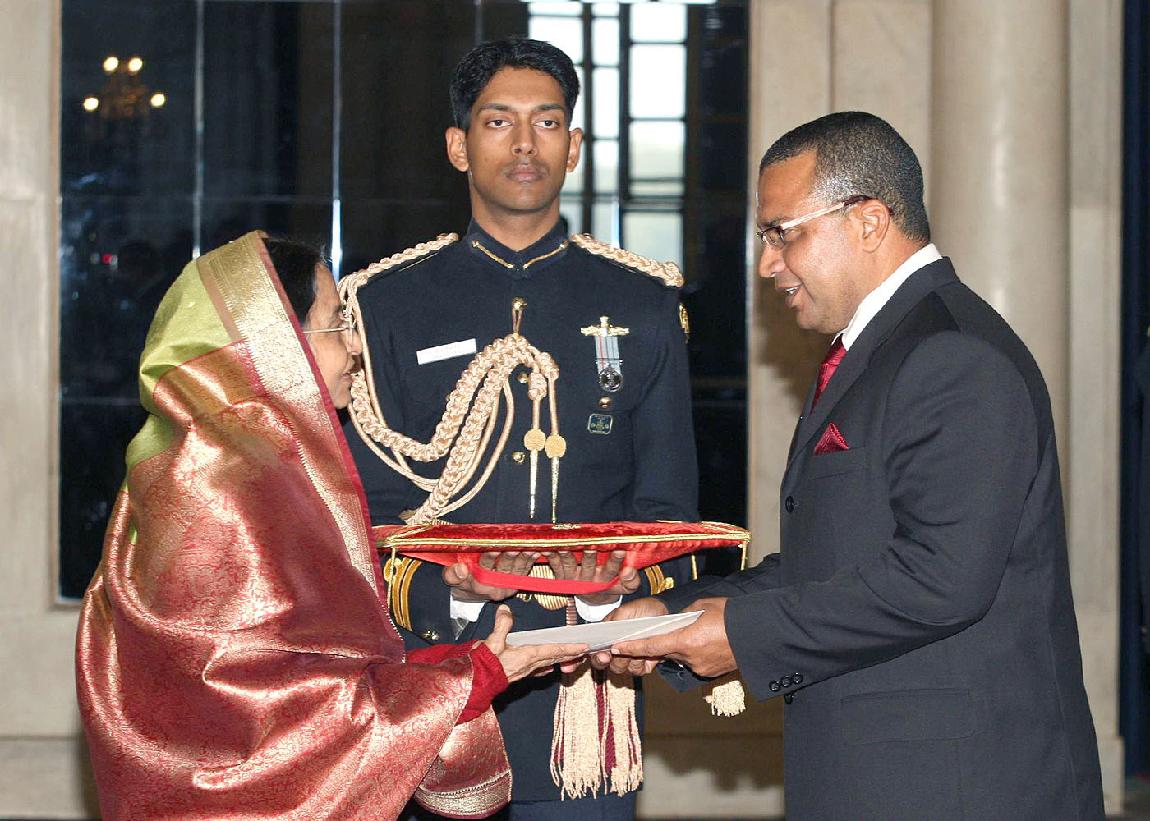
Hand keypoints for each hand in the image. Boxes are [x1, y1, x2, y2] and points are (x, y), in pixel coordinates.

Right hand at [443, 551, 538, 602]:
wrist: (472, 593)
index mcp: (479, 585)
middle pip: (504, 569)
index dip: (489, 558)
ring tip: (529, 546)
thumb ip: (452, 574)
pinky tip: (535, 551)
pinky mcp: (517, 584)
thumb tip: (460, 568)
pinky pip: (525, 572)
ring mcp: (508, 586)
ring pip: (517, 570)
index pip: (485, 568)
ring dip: (524, 557)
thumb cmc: (462, 580)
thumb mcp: (451, 578)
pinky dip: (531, 561)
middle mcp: (496, 588)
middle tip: (514, 545)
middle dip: (509, 556)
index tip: (494, 547)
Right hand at [484, 605, 587, 682]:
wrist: (475, 684)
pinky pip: (537, 670)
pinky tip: (547, 668)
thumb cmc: (485, 665)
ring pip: (548, 664)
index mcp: (527, 656)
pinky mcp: (518, 674)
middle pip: (555, 658)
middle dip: (570, 654)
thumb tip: (505, 609)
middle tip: (585, 651)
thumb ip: (501, 625)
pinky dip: (546, 666)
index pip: (554, 650)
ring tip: (571, 657)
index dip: (569, 648)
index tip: (584, 647)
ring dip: (561, 660)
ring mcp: (524, 671)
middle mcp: (529, 665)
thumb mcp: (493, 642)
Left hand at [547, 549, 640, 605]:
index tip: (620, 550)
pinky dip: (550, 555)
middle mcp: (588, 579)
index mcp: (604, 580)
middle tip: (591, 547)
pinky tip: (547, 547)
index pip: (611, 570)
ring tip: (565, 546)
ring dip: (567, 555)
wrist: (591, 596)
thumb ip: (631, 580)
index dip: (615, 561)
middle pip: (589, 566)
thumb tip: (628, 570)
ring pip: (570, 565)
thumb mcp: (625, 587)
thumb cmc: (610, 585)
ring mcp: (573, 578)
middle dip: (590, 556)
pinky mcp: (560, 576)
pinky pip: (554, 564)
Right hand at [588, 596, 668, 675]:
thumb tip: (604, 635)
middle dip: (615, 660)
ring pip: (622, 668)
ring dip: (630, 661)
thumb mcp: (625, 611)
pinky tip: (649, 655)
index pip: (594, 651)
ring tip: (640, 649)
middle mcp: (616, 648)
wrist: (666, 613)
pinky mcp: (643, 663)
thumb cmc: (644, 609)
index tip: (604, 655)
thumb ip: (612, 623)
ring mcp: (629, 656)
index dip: (596, 656)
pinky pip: (638, 671)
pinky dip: (643, 664)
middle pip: (606, 664)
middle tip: (620, 652)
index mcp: (607, 636)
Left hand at [608, 597, 734, 678]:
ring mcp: (701, 668)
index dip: (632, 647)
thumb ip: (682, 616)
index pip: (652, 646)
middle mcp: (690, 658)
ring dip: (681, 647)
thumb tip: (675, 622)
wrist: (759, 633)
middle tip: (657, 632)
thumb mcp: (701, 607)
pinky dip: (695, 653)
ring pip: (681, 658)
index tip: (616, 647)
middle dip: (660, 644)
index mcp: (686, 641)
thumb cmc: (731, 615)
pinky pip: (694, 662)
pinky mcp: (710, 673)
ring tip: (697, 632)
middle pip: (665, 652)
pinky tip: (706, 642)